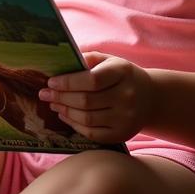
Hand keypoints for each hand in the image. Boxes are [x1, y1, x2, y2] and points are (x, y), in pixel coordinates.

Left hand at [38, 52, 154, 143]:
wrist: (150, 97)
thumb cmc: (121, 76)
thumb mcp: (109, 60)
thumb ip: (87, 59)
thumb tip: (59, 64)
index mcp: (123, 72)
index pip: (91, 80)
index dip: (68, 82)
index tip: (51, 82)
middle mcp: (127, 96)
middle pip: (86, 101)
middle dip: (60, 97)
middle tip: (44, 94)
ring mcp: (126, 118)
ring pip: (87, 118)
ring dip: (65, 111)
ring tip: (53, 104)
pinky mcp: (122, 134)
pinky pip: (92, 133)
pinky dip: (74, 125)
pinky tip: (65, 116)